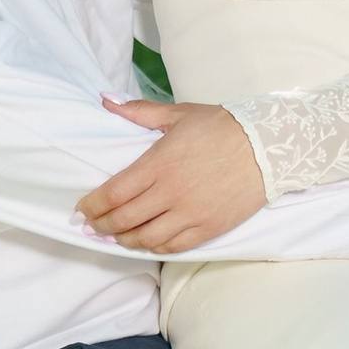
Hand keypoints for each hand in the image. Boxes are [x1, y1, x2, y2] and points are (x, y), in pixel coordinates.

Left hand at [78, 98, 267, 252]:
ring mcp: (190, 213)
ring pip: (146, 238)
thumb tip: (106, 101)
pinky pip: (173, 246)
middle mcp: (171, 192)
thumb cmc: (221, 126)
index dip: (92, 205)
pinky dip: (154, 246)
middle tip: (92, 226)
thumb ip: (139, 112)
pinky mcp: (208, 228)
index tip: (81, 209)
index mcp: (159, 163)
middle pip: (124, 219)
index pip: (113, 193)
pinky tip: (145, 241)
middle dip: (102, 225)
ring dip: (125, 240)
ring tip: (115, 236)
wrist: (267, 146)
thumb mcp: (178, 114)